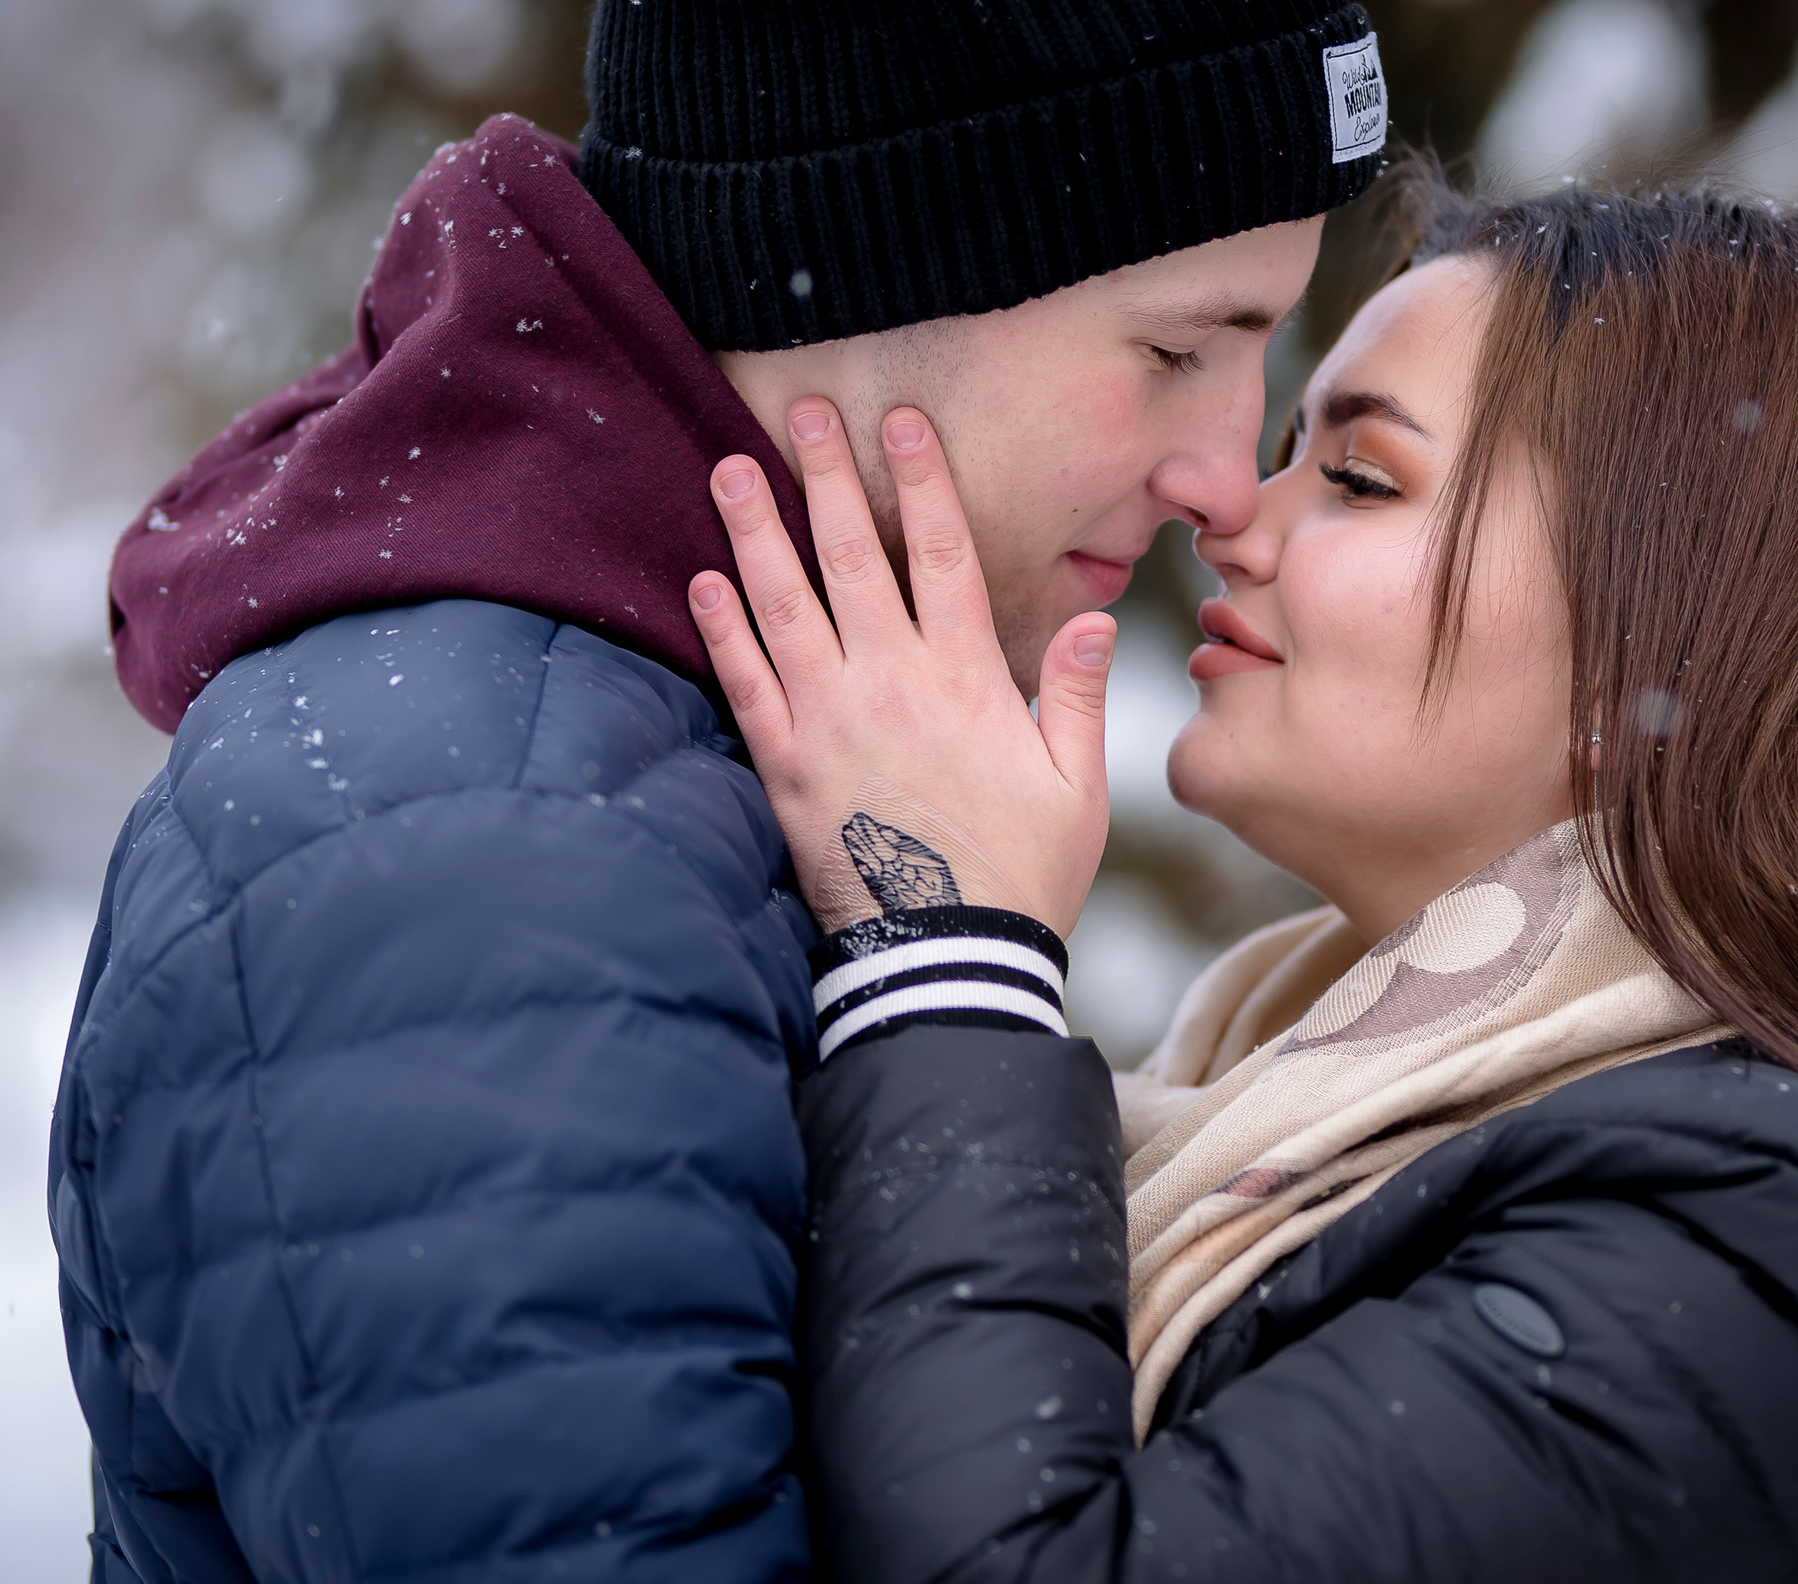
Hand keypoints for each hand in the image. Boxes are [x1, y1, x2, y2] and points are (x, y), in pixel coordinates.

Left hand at [690, 397, 1113, 939]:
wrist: (947, 958)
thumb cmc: (1023, 873)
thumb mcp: (1078, 787)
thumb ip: (1080, 696)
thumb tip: (1097, 617)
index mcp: (968, 680)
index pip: (942, 555)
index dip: (922, 482)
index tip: (902, 423)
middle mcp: (891, 683)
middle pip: (851, 557)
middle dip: (824, 476)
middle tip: (802, 411)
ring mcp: (829, 721)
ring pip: (784, 604)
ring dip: (755, 530)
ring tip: (730, 467)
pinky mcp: (785, 767)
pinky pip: (744, 682)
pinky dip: (720, 628)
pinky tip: (701, 578)